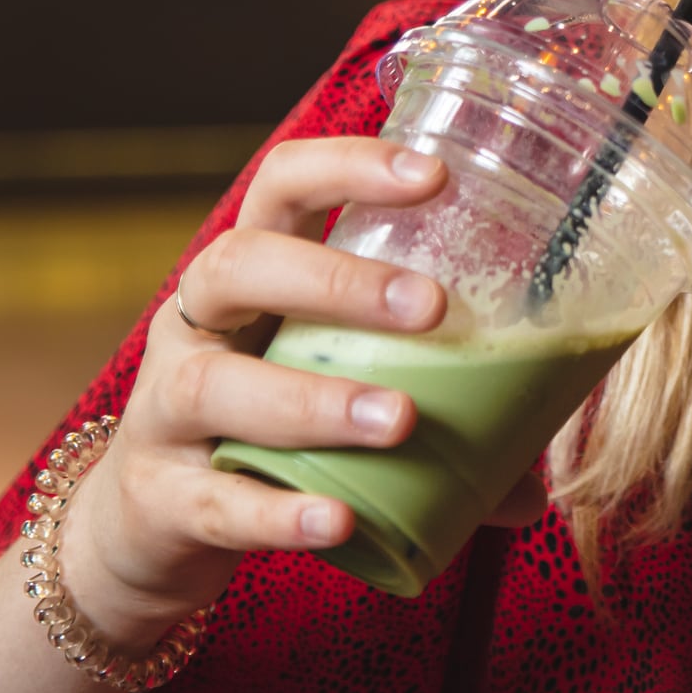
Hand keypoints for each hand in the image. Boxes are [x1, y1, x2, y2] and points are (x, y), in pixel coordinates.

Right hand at [53, 137, 509, 643]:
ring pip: (216, 386)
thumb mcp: (336, 383)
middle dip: (337, 278)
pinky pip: (213, 500)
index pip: (283, 186)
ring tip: (400, 421)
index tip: (435, 173)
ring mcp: (163, 411)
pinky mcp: (159, 498)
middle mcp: (197, 325)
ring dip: (314, 400)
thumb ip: (433, 411)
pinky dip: (276, 511)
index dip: (349, 166)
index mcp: (253, 275)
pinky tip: (337, 519)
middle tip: (433, 307)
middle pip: (241, 264)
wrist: (153, 526)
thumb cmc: (269, 426)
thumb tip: (538, 477)